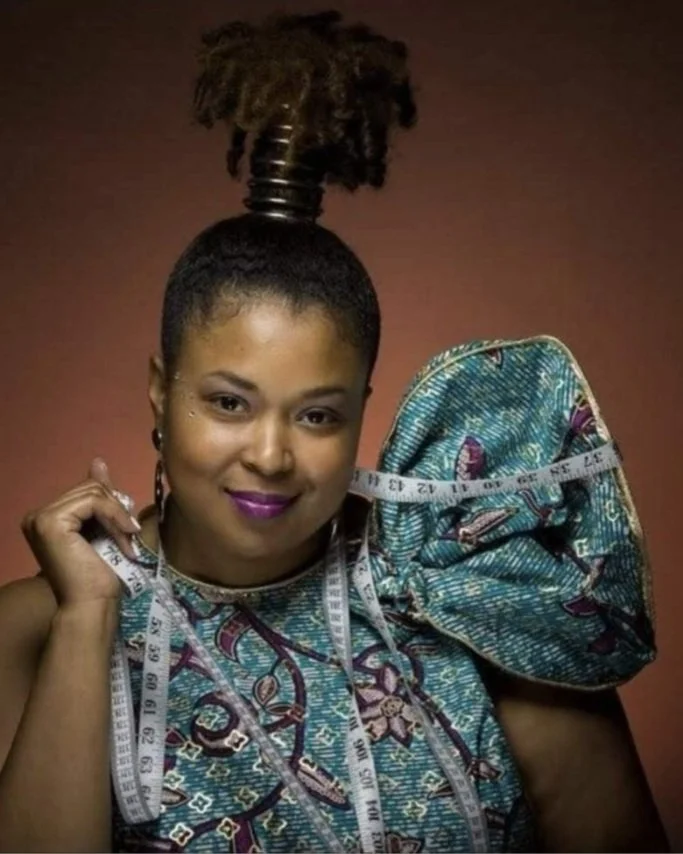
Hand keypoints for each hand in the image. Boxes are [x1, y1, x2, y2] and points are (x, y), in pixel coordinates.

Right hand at [21, 458, 140, 606]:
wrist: (92, 604)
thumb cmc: (100, 575)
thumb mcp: (104, 527)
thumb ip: (99, 496)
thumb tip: (97, 461)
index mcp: (46, 517)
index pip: (87, 490)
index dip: (112, 505)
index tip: (126, 528)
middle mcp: (36, 516)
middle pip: (90, 488)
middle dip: (116, 510)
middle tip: (127, 537)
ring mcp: (40, 518)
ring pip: (94, 492)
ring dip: (117, 516)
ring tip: (124, 541)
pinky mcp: (50, 522)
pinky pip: (93, 501)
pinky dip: (115, 516)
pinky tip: (123, 536)